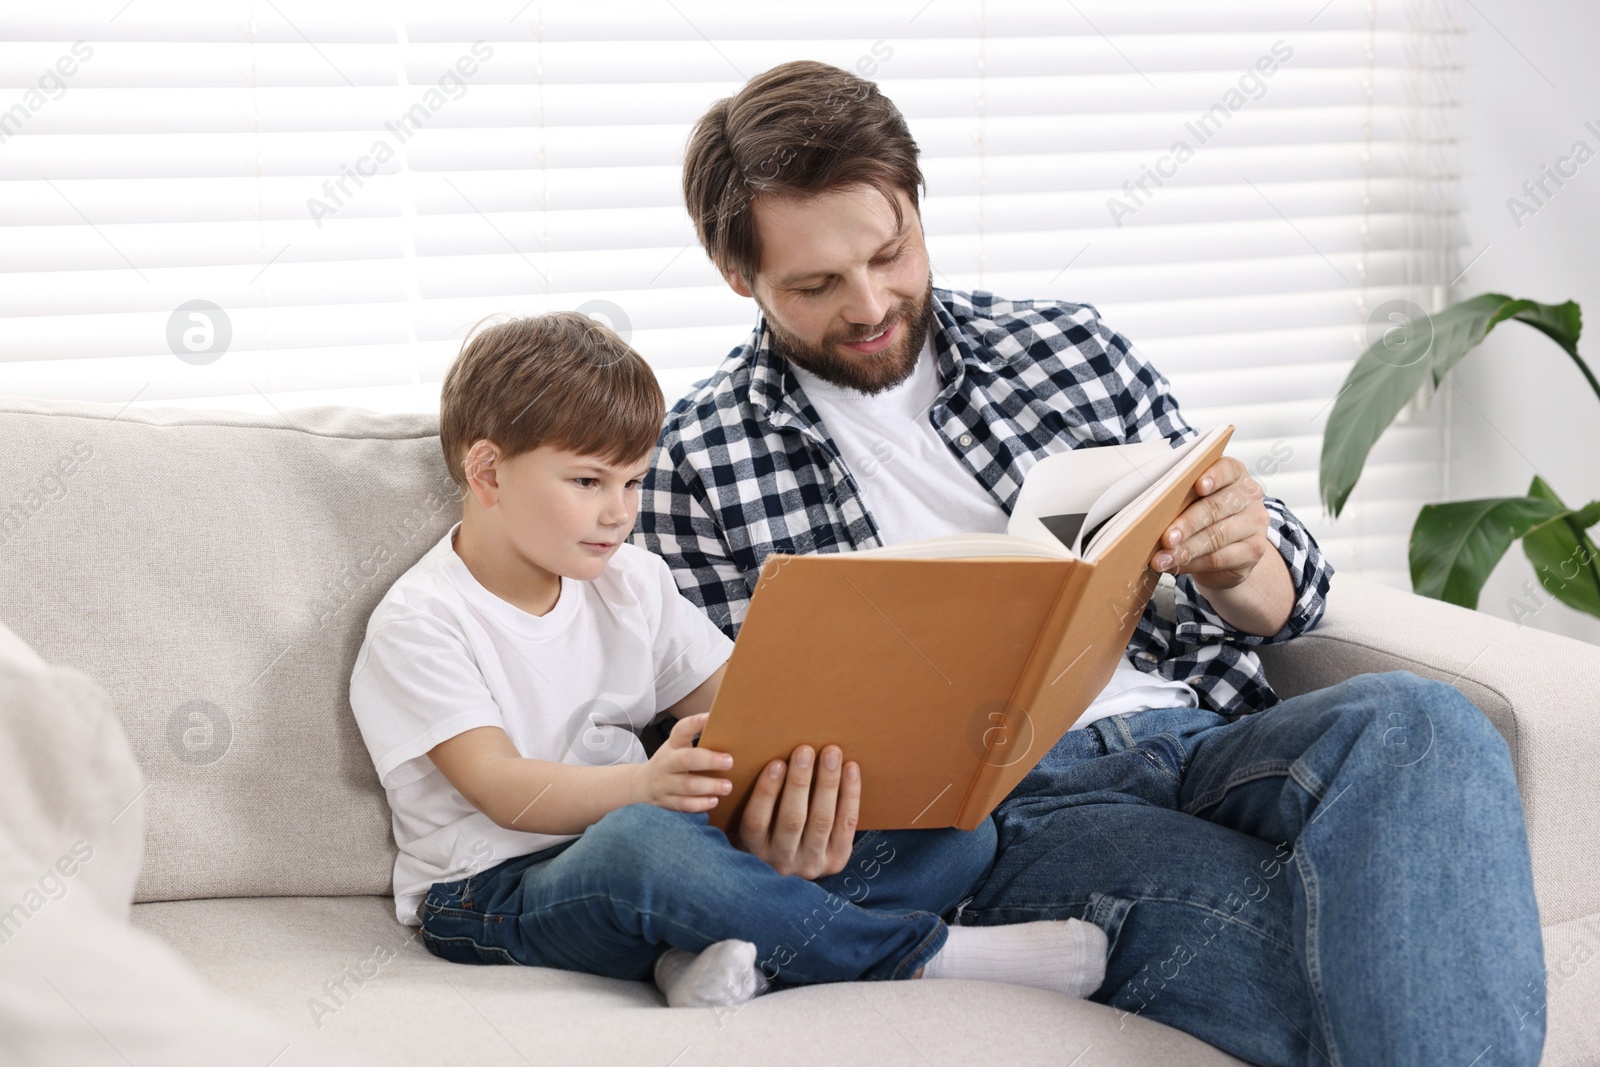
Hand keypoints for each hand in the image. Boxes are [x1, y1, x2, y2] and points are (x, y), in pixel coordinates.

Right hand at [634, 713, 731, 813]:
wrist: (640, 785)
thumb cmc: (671, 762)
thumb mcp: (677, 747)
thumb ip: (697, 739)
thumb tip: (729, 726)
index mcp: (672, 745)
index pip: (681, 730)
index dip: (694, 723)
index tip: (710, 717)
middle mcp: (666, 763)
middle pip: (684, 759)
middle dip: (708, 760)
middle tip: (729, 761)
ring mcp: (664, 784)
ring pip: (686, 785)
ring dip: (708, 786)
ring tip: (727, 786)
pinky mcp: (665, 802)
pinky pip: (683, 805)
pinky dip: (699, 804)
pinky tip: (713, 801)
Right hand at [735, 743, 858, 878]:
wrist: (792, 874)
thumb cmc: (769, 831)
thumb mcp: (754, 825)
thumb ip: (758, 800)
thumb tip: (773, 758)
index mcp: (753, 849)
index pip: (756, 820)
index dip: (766, 792)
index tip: (776, 763)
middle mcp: (781, 861)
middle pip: (792, 819)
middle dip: (800, 782)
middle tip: (805, 750)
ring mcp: (810, 863)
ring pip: (821, 820)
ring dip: (827, 783)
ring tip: (831, 754)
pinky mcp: (836, 861)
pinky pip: (846, 824)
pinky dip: (850, 795)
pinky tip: (850, 769)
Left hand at [1151, 455, 1272, 591]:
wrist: (1229, 553)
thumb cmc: (1206, 518)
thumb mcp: (1195, 501)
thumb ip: (1181, 498)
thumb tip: (1149, 510)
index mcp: (1234, 475)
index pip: (1227, 469)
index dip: (1213, 477)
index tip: (1198, 486)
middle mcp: (1248, 496)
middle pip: (1216, 507)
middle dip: (1187, 523)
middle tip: (1166, 537)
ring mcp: (1255, 523)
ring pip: (1216, 536)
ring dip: (1185, 549)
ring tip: (1163, 558)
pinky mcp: (1255, 549)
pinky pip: (1220, 558)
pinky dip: (1193, 563)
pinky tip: (1176, 565)